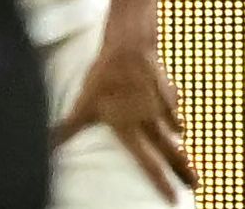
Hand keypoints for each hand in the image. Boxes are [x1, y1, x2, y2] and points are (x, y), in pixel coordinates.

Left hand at [54, 32, 196, 198]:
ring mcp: (162, 107)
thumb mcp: (83, 104)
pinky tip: (175, 116)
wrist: (129, 50)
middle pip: (171, 152)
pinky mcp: (168, 92)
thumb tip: (49, 143)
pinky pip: (174, 107)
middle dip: (184, 170)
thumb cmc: (103, 78)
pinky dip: (175, 114)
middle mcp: (150, 122)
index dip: (161, 182)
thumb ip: (69, 127)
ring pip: (175, 130)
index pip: (149, 163)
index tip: (175, 199)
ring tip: (184, 152)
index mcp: (130, 129)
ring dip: (179, 142)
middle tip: (195, 185)